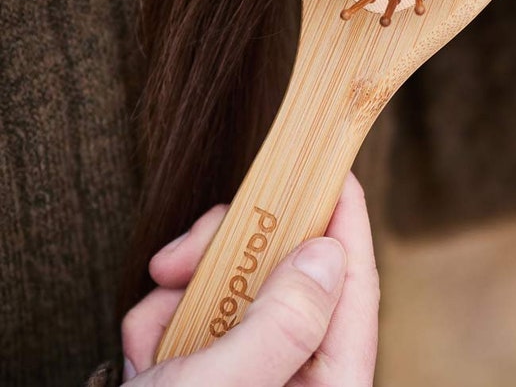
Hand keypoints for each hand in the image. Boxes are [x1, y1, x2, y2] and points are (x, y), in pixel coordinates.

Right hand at [121, 173, 378, 385]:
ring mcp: (248, 375)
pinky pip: (194, 316)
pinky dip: (160, 321)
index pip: (354, 290)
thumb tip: (328, 252)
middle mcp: (293, 379)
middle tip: (186, 254)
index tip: (332, 170)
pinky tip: (139, 355)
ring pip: (233, 289)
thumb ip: (284, 323)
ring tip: (152, 327)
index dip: (346, 222)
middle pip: (286, 278)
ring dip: (184, 291)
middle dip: (231, 255)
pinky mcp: (207, 373)